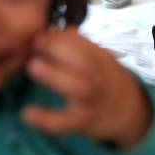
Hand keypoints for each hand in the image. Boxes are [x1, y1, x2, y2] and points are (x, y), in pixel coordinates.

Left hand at [22, 28, 151, 149]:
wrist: (127, 111)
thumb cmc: (101, 79)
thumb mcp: (96, 58)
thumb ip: (74, 45)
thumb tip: (45, 31)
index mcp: (99, 58)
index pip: (82, 42)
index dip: (58, 36)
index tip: (38, 34)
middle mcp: (98, 76)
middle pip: (85, 59)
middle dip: (57, 48)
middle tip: (34, 44)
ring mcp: (92, 99)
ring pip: (79, 87)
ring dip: (54, 75)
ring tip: (32, 66)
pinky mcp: (84, 122)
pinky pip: (67, 123)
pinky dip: (46, 119)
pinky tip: (27, 113)